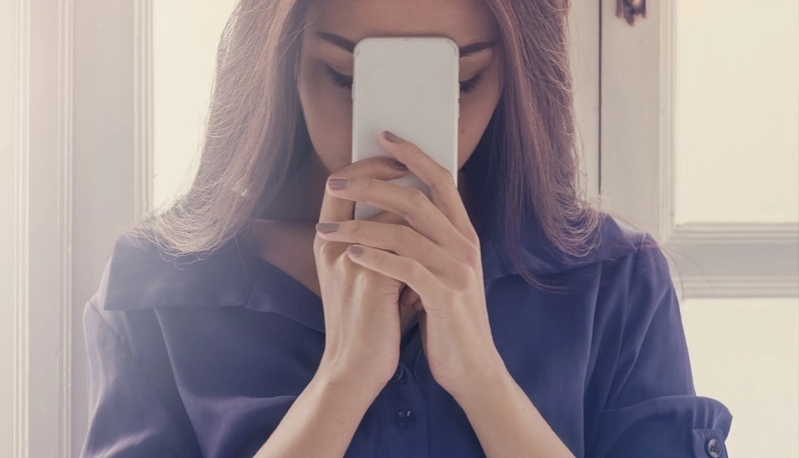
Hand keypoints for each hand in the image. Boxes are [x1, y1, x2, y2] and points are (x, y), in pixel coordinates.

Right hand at [313, 156, 412, 391]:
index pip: (339, 185)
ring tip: (429, 195)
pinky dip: (420, 237)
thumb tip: (407, 212)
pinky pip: (402, 240)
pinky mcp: (372, 279)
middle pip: (357, 186)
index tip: (392, 156)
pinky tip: (434, 236)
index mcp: (326, 244)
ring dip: (411, 203)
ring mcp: (350, 260)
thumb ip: (377, 244)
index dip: (365, 167)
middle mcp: (331, 246)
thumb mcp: (364, 274)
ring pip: (388, 212)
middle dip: (388, 168)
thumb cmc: (367, 321)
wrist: (355, 368)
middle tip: (410, 158)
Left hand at [316, 131, 503, 396]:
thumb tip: (390, 211)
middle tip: (336, 181)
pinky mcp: (445, 296)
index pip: (441, 180)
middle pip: (417, 199)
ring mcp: (457, 270)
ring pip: (404, 233)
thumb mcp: (442, 272)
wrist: (473, 367)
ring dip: (360, 228)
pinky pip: (405, 269)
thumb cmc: (449, 317)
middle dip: (372, 186)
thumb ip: (425, 241)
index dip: (414, 155)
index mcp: (463, 235)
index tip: (385, 136)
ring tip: (327, 231)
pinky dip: (375, 260)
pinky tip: (350, 258)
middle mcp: (464, 245)